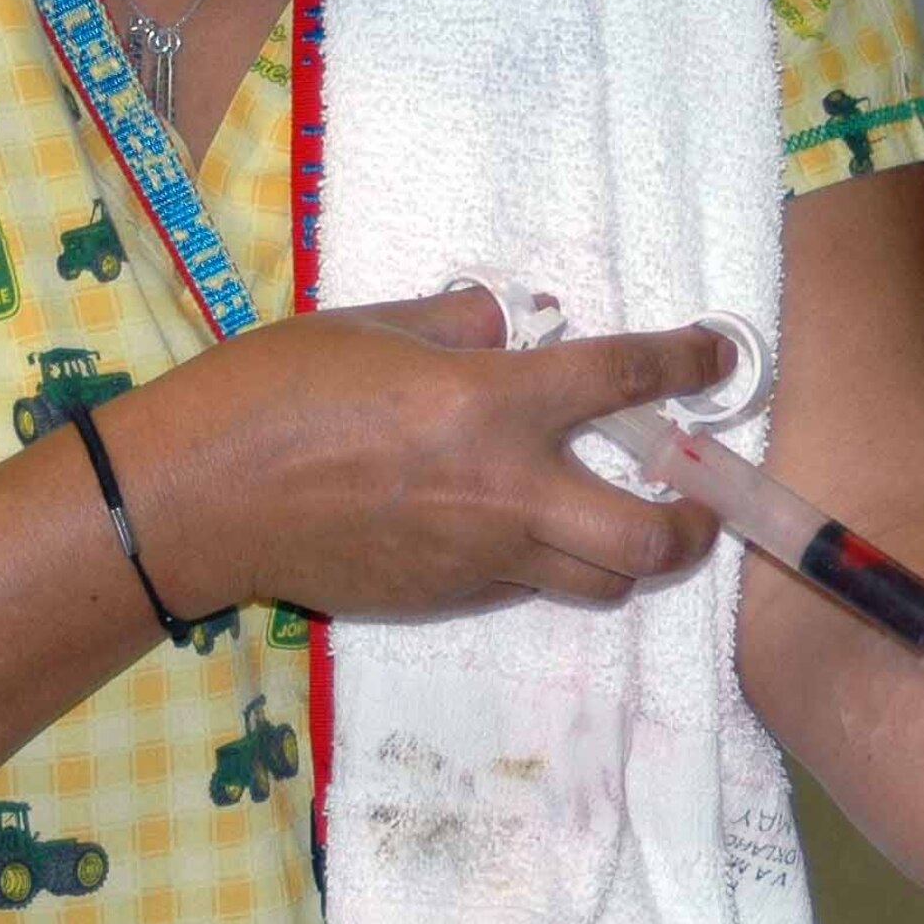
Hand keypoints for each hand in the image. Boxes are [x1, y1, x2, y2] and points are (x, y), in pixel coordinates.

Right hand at [134, 285, 727, 621]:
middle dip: (692, 522)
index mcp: (488, 402)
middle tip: (690, 496)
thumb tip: (507, 328)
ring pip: (598, 583)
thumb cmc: (275, 388)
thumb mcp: (369, 323)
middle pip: (646, 538)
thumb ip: (456, 324)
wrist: (203, 496)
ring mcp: (477, 558)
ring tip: (615, 522)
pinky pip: (522, 586)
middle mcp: (504, 491)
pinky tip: (505, 527)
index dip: (687, 364)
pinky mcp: (444, 600)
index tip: (721, 355)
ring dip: (626, 555)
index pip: (623, 381)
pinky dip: (539, 560)